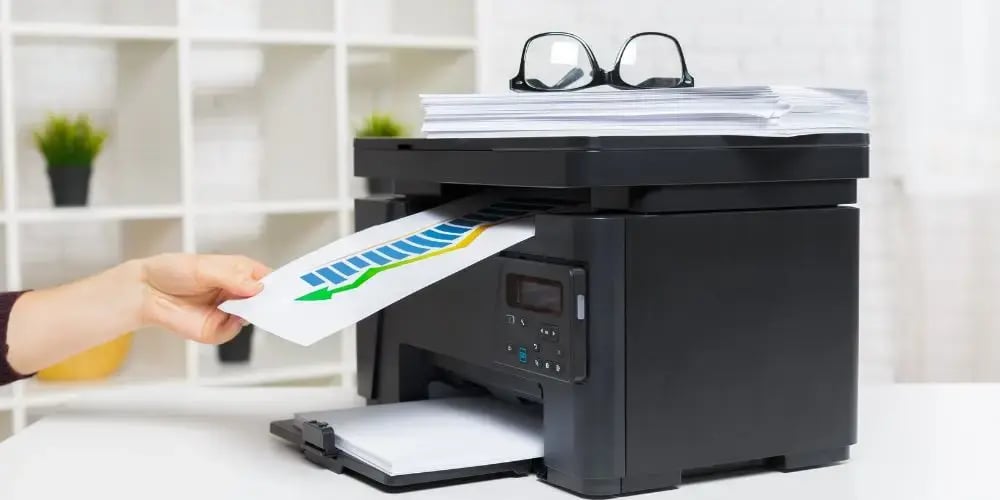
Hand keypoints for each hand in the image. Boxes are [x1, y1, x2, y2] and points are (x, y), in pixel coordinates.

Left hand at [139, 253, 270, 343]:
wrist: (145, 292)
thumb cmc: (171, 271)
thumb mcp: (204, 267)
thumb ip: (233, 278)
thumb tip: (258, 287)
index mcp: (238, 272)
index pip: (266, 278)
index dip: (279, 283)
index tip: (289, 289)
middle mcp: (236, 292)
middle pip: (264, 300)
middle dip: (272, 302)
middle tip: (278, 302)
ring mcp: (228, 312)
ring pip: (251, 317)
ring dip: (252, 314)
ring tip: (249, 305)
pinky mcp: (216, 329)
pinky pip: (232, 331)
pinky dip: (232, 326)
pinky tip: (227, 316)